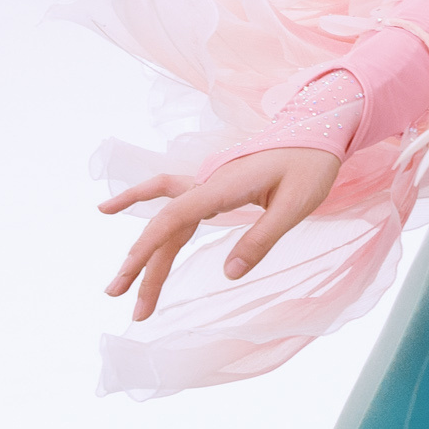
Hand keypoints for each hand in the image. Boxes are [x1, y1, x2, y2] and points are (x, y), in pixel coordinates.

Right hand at [98, 147, 343, 319]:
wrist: (316, 131)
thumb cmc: (310, 166)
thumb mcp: (295, 205)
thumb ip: (261, 238)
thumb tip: (230, 274)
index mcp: (223, 187)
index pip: (174, 219)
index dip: (147, 247)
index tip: (128, 275)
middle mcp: (206, 185)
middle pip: (164, 227)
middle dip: (140, 264)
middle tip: (116, 298)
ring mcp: (206, 186)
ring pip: (166, 222)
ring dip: (145, 254)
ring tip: (124, 290)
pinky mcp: (211, 190)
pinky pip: (169, 199)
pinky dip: (141, 203)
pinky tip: (112, 209)